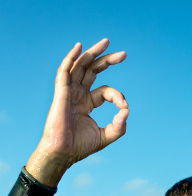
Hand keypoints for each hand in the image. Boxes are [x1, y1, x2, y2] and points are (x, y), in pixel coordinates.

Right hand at [25, 39, 128, 186]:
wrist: (63, 153)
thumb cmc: (81, 146)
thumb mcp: (106, 136)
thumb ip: (119, 126)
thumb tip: (127, 110)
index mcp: (87, 103)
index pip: (106, 91)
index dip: (118, 96)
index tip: (124, 108)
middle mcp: (78, 94)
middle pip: (92, 71)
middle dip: (107, 61)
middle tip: (124, 54)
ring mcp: (69, 92)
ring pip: (80, 66)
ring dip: (92, 53)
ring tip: (106, 42)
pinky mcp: (61, 93)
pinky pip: (64, 72)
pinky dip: (71, 59)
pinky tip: (79, 48)